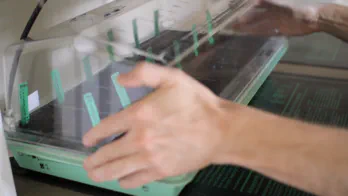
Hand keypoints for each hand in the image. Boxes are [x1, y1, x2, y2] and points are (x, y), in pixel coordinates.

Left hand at [82, 62, 233, 188]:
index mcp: (139, 114)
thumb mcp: (172, 77)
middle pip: (107, 154)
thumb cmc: (197, 103)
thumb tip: (119, 78)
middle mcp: (139, 139)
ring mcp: (149, 158)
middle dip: (93, 160)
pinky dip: (125, 181)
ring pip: (117, 171)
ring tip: (95, 173)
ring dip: (102, 173)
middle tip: (87, 163)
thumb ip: (144, 73)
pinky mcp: (160, 171)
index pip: (105, 128)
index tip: (87, 140)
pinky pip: (135, 180)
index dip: (93, 136)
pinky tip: (123, 179)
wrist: (221, 130)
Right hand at [231, 0, 320, 35]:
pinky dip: (258, 33)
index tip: (234, 13)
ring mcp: (275, 22)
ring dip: (248, 28)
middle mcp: (271, 14)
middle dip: (243, 20)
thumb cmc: (299, 10)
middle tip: (231, 24)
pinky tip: (250, 34)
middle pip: (254, 17)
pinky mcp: (280, 30)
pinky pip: (266, 32)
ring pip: (258, 25)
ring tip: (236, 30)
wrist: (314, 19)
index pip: (254, 9)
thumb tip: (256, 0)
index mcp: (271, 7)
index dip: (245, 11)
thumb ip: (270, 3)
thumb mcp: (284, 6)